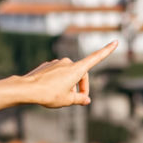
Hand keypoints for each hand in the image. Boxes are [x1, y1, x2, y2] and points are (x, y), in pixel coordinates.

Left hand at [0, 41, 117, 109]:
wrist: (27, 89)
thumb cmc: (49, 95)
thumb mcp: (67, 100)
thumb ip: (79, 99)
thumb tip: (86, 100)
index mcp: (76, 69)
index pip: (96, 58)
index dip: (107, 50)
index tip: (116, 41)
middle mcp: (68, 63)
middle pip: (81, 74)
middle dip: (81, 86)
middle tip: (78, 100)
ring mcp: (56, 63)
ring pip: (68, 75)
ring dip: (69, 85)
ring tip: (61, 98)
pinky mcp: (47, 66)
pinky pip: (57, 74)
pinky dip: (58, 82)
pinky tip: (51, 92)